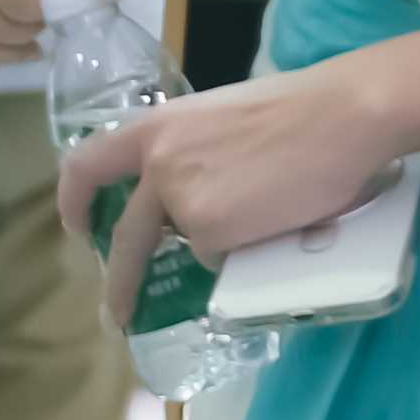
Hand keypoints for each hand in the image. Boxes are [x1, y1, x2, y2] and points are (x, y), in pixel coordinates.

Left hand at [57, 53, 406, 330]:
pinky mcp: (212, 232)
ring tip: (264, 225)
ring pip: (189, 244)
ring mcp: (182, 201)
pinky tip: (278, 222)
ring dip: (219, 243)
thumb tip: (200, 190)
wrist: (346, 115)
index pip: (86, 165)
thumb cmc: (302, 107)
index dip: (74, 202)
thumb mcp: (224, 118)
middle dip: (119, 283)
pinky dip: (245, 251)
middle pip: (124, 235)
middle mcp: (158, 165)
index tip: (79, 227)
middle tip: (117, 313)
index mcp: (157, 128)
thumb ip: (195, 151)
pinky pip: (220, 258)